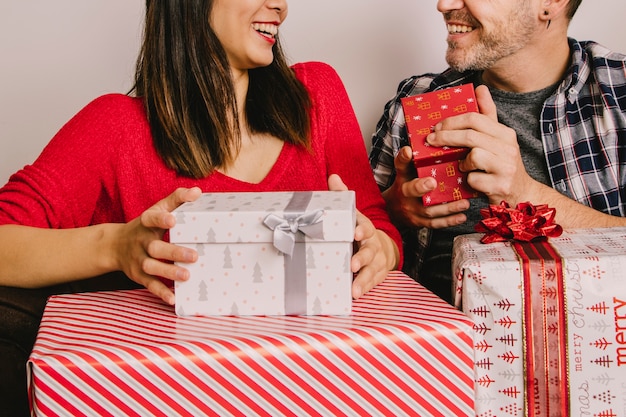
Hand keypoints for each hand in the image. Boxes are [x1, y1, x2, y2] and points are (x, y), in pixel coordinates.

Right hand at [115, 187, 201, 304]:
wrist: (114, 245)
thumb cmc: (146, 225)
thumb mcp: (157, 209)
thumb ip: (177, 199)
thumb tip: (198, 192)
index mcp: (146, 222)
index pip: (152, 218)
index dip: (161, 219)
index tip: (173, 220)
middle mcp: (141, 241)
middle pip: (155, 247)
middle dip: (173, 252)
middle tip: (194, 255)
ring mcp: (138, 259)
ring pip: (151, 267)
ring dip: (169, 272)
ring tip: (187, 275)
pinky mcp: (138, 275)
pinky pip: (149, 285)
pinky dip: (161, 292)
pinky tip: (173, 298)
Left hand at [328, 174, 398, 298]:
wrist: (382, 245)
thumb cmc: (359, 228)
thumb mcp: (352, 212)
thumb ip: (342, 195)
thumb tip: (333, 177)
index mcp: (365, 227)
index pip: (365, 226)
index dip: (361, 230)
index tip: (354, 234)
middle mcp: (373, 244)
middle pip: (370, 250)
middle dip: (362, 258)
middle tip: (352, 264)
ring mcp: (377, 261)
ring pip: (372, 270)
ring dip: (363, 279)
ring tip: (354, 289)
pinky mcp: (377, 274)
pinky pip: (372, 282)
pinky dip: (365, 288)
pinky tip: (356, 295)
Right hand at [383, 146, 469, 228]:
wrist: (393, 210)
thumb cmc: (404, 187)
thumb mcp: (403, 173)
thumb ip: (407, 160)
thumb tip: (411, 147)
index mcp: (403, 180)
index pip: (401, 169)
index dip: (404, 159)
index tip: (408, 152)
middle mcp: (405, 197)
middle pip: (412, 192)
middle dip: (422, 187)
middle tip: (433, 182)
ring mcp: (412, 212)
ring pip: (428, 211)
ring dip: (447, 208)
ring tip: (463, 203)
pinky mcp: (420, 223)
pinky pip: (435, 223)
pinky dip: (449, 221)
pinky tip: (461, 216)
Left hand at [426, 85, 536, 205]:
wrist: (521, 193)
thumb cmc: (502, 165)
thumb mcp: (498, 139)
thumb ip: (488, 115)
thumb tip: (480, 88)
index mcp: (506, 134)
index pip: (475, 119)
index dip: (452, 121)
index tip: (437, 127)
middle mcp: (509, 148)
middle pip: (470, 136)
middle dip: (446, 137)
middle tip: (431, 141)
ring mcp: (506, 168)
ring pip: (474, 155)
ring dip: (462, 162)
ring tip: (463, 166)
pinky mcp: (500, 186)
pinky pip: (474, 179)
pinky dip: (469, 181)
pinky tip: (473, 182)